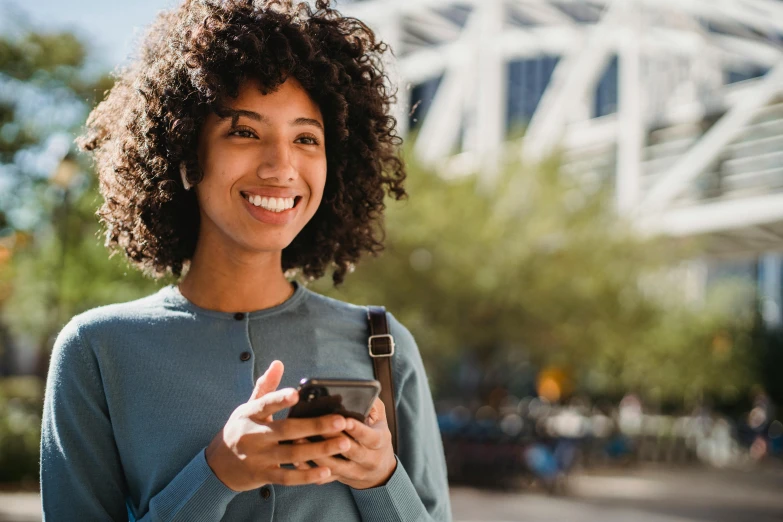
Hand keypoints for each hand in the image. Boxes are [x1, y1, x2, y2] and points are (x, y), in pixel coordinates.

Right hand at [204, 360, 352, 491]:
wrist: (217, 466)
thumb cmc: (240, 430)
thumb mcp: (247, 408)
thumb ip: (266, 387)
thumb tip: (278, 363)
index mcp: (250, 415)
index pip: (265, 404)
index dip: (279, 399)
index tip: (296, 394)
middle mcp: (254, 436)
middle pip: (287, 430)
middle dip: (315, 426)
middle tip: (340, 421)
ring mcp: (258, 458)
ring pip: (292, 454)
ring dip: (319, 450)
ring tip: (344, 443)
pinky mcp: (264, 476)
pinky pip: (288, 477)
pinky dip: (307, 476)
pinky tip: (327, 471)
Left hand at [294, 398, 396, 489]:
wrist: (380, 470)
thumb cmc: (375, 435)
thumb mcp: (380, 419)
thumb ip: (372, 406)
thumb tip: (360, 393)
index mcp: (380, 442)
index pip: (370, 436)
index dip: (357, 429)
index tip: (343, 420)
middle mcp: (370, 460)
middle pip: (351, 451)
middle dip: (332, 439)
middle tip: (314, 426)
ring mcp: (355, 472)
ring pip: (335, 466)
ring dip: (316, 455)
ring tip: (298, 439)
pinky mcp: (341, 479)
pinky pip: (325, 478)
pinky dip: (310, 470)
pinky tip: (295, 460)